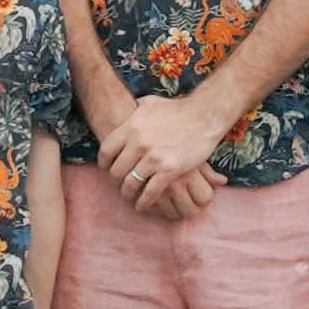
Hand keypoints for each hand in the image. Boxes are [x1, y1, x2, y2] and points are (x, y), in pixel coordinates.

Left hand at [103, 91, 229, 212]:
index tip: (107, 168)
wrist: (204, 116)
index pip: (106, 151)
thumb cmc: (178, 109)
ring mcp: (154, 158)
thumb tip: (127, 108)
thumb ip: (135, 109)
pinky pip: (150, 193)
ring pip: (131, 184)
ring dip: (127, 193)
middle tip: (119, 184)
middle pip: (116, 170)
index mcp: (131, 127)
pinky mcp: (169, 170)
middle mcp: (139, 143)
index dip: (104, 163)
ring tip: (129, 196)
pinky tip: (142, 205)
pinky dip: (144, 202)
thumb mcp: (150, 103)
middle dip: (116, 180)